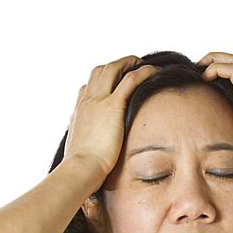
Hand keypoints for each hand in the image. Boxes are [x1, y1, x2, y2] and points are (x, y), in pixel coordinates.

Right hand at [64, 56, 160, 186]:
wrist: (80, 169)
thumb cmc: (81, 170)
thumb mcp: (79, 154)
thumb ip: (85, 149)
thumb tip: (88, 158)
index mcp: (78, 113)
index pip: (87, 88)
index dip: (101, 83)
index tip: (112, 85)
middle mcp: (87, 102)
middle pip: (99, 71)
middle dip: (116, 66)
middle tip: (131, 67)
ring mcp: (98, 101)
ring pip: (113, 69)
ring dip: (129, 63)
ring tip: (143, 64)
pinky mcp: (112, 106)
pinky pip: (131, 80)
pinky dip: (143, 72)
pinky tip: (154, 72)